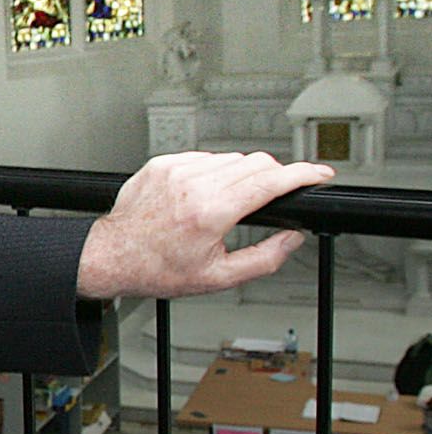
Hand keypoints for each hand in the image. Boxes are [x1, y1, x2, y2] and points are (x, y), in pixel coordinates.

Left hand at [77, 151, 334, 299]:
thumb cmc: (157, 269)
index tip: (320, 174)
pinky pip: (203, 157)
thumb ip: (266, 258)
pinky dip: (214, 170)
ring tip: (234, 200)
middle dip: (276, 176)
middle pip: (256, 162)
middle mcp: (192, 184)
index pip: (271, 180)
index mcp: (210, 211)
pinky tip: (206, 192)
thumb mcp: (219, 277)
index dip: (304, 174)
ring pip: (230, 157)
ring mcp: (174, 170)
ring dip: (243, 173)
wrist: (112, 257)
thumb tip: (293, 238)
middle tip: (278, 195)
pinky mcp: (161, 164)